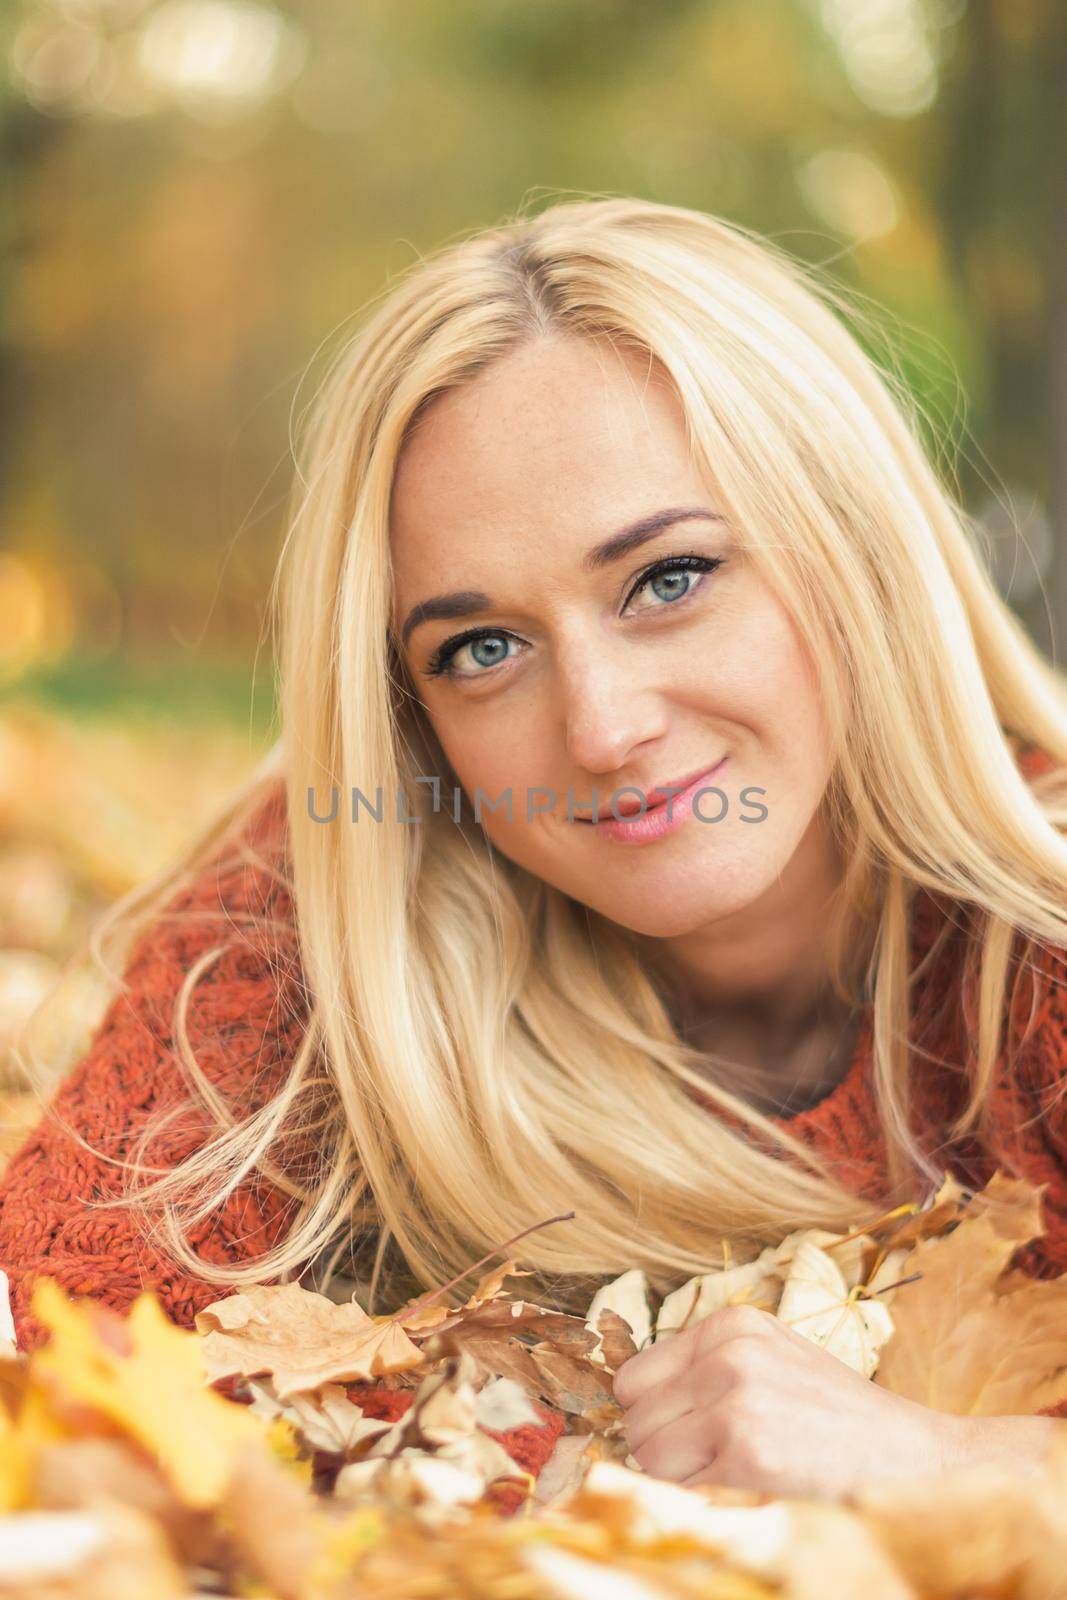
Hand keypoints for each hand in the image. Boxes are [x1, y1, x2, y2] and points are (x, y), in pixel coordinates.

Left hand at [613, 1302, 967, 1500]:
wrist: (914, 1458)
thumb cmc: (837, 1419)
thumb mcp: (773, 1362)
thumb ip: (708, 1368)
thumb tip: (632, 1404)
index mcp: (732, 1325)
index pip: (633, 1377)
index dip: (652, 1415)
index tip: (683, 1434)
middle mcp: (729, 1354)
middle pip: (636, 1418)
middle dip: (663, 1449)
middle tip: (714, 1463)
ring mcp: (736, 1402)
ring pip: (648, 1456)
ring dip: (680, 1479)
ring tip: (734, 1476)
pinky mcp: (746, 1454)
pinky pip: (677, 1489)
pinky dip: (700, 1502)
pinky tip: (745, 1493)